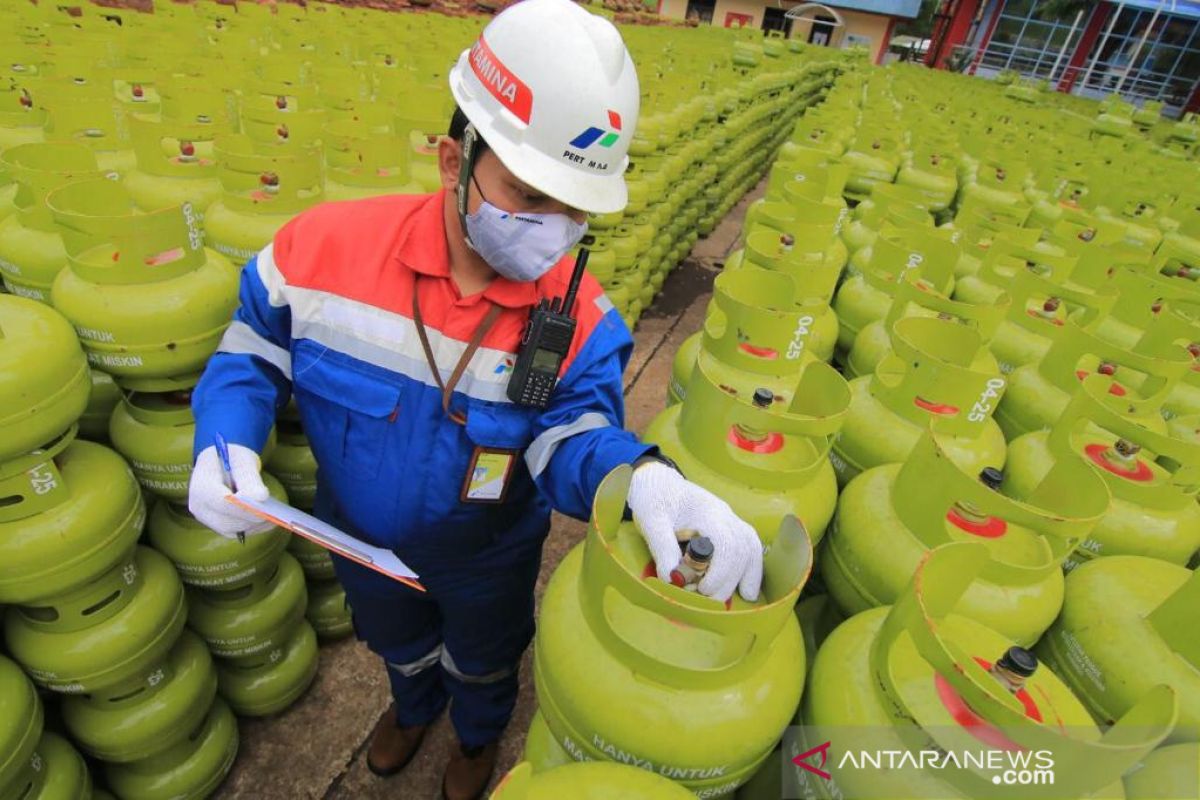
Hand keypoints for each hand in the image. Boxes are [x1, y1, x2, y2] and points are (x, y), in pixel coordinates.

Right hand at [188, 444, 275, 538]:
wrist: (222, 462)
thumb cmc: (232, 458)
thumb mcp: (242, 460)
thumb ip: (249, 478)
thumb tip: (261, 497)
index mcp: (200, 486)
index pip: (221, 502)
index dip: (243, 507)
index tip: (264, 504)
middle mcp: (199, 507)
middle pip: (227, 521)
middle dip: (252, 519)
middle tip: (275, 514)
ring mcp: (207, 518)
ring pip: (233, 530)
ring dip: (255, 525)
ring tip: (276, 516)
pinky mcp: (217, 525)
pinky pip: (237, 532)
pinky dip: (254, 528)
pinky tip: (269, 520)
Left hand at [626, 462, 762, 602]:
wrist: (657, 482)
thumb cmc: (653, 499)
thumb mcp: (651, 521)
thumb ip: (662, 548)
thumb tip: (673, 580)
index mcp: (706, 511)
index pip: (726, 543)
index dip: (719, 571)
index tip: (702, 589)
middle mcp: (724, 514)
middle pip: (742, 550)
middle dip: (729, 580)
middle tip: (708, 599)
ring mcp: (730, 519)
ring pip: (751, 547)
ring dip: (748, 575)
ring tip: (742, 597)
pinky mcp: (730, 527)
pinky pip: (750, 547)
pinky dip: (752, 568)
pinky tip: (748, 589)